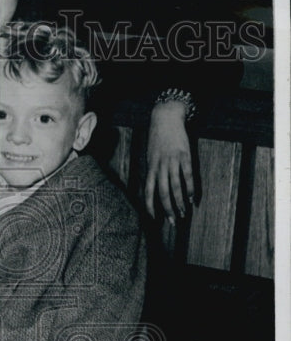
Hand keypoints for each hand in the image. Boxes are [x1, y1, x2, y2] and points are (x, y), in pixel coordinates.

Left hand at [144, 101, 194, 221]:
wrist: (166, 118)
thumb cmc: (157, 138)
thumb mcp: (150, 156)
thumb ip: (153, 171)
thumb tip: (155, 187)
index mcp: (150, 167)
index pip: (148, 191)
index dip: (150, 206)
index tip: (155, 218)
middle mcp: (160, 166)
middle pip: (163, 193)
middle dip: (168, 209)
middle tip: (174, 221)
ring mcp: (172, 161)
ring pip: (176, 187)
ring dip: (180, 202)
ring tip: (185, 212)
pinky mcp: (184, 155)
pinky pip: (188, 176)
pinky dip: (191, 188)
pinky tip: (193, 198)